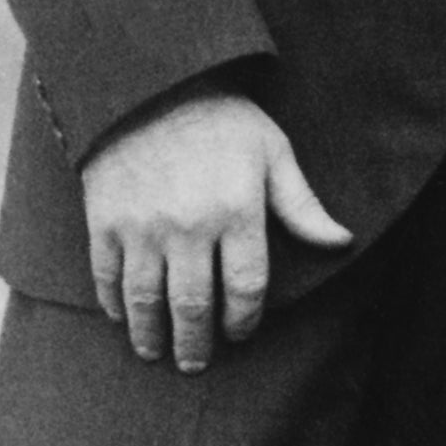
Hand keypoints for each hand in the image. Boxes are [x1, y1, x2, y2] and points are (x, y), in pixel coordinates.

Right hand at [78, 90, 354, 369]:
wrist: (150, 82)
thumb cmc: (223, 119)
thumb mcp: (273, 153)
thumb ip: (302, 206)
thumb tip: (342, 242)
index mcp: (236, 213)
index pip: (245, 289)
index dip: (244, 321)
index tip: (240, 334)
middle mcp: (188, 226)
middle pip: (193, 306)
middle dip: (195, 344)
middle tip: (196, 364)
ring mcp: (141, 225)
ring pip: (146, 299)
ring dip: (151, 335)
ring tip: (156, 354)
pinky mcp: (103, 219)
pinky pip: (106, 275)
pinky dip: (113, 303)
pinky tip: (122, 317)